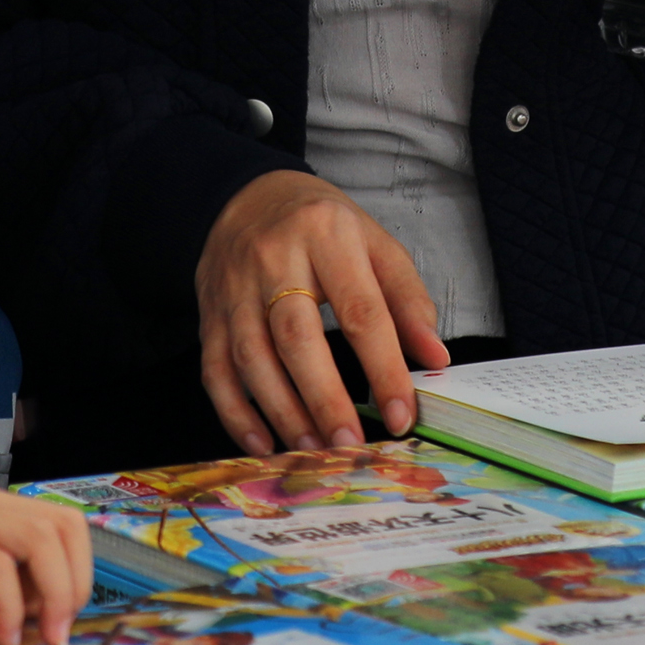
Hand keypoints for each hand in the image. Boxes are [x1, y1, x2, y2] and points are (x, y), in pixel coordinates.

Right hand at [0, 480, 90, 644]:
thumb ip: (6, 586)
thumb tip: (51, 611)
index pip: (63, 523)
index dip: (79, 570)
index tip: (67, 616)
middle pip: (57, 528)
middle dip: (72, 585)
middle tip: (59, 633)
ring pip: (35, 539)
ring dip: (51, 595)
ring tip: (38, 638)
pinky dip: (9, 605)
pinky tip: (2, 636)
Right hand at [197, 170, 446, 454]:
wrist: (248, 195)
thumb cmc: (322, 226)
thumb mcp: (374, 243)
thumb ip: (407, 299)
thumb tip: (435, 358)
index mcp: (327, 234)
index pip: (360, 310)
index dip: (383, 367)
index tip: (401, 414)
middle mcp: (274, 258)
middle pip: (297, 337)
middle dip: (325, 398)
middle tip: (350, 443)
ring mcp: (234, 288)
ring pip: (252, 358)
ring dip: (283, 412)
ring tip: (315, 448)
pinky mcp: (209, 313)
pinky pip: (215, 370)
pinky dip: (236, 413)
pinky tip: (262, 443)